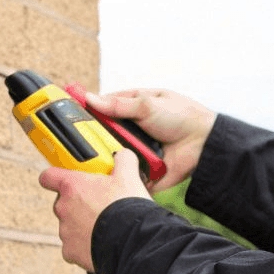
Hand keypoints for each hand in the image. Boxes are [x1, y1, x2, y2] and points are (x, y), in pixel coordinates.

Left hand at [39, 149, 149, 270]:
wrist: (132, 241)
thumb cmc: (127, 207)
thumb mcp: (129, 175)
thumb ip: (122, 160)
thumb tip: (122, 156)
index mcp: (72, 187)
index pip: (48, 177)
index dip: (55, 177)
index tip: (65, 180)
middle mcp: (63, 208)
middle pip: (63, 203)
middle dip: (78, 204)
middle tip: (99, 205)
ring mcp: (65, 232)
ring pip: (70, 226)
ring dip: (83, 226)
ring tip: (106, 227)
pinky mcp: (71, 252)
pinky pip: (74, 247)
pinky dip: (85, 246)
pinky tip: (102, 243)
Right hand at [86, 88, 214, 189]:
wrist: (204, 145)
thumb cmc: (181, 117)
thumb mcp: (147, 104)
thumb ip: (117, 105)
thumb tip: (89, 98)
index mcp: (135, 107)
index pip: (105, 107)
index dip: (89, 111)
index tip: (69, 115)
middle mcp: (134, 129)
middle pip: (104, 133)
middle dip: (94, 138)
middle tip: (75, 141)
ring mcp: (137, 149)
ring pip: (111, 154)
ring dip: (105, 156)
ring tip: (88, 159)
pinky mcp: (141, 169)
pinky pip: (124, 173)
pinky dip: (117, 172)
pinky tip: (104, 175)